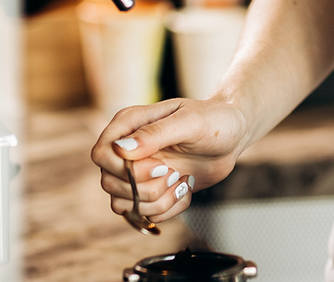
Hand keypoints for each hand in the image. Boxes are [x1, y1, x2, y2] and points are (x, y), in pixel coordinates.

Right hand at [91, 98, 248, 223]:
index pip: (101, 154)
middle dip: (145, 187)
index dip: (124, 169)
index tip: (161, 165)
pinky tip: (185, 187)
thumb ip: (154, 134)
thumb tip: (120, 149)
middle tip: (174, 172)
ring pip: (125, 204)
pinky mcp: (151, 190)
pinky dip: (170, 208)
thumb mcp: (189, 122)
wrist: (232, 136)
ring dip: (158, 200)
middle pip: (109, 183)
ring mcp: (138, 171)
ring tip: (181, 179)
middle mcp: (127, 149)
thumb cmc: (213, 120)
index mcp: (129, 124)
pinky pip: (146, 214)